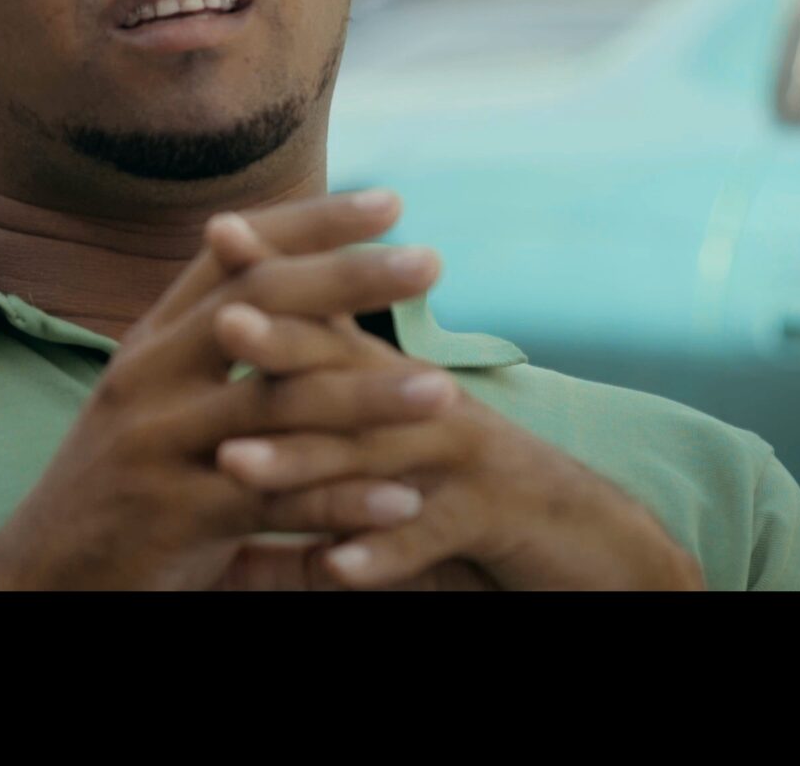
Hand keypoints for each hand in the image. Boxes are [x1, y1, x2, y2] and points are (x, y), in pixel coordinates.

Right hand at [0, 192, 456, 590]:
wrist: (41, 576)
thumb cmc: (120, 489)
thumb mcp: (157, 405)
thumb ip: (219, 357)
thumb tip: (294, 293)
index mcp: (152, 344)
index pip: (235, 257)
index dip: (310, 225)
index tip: (389, 203)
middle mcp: (147, 377)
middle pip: (257, 306)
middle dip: (349, 280)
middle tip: (431, 261)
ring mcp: (155, 444)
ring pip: (274, 406)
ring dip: (366, 399)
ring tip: (444, 391)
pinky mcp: (170, 515)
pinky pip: (270, 502)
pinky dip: (339, 503)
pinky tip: (402, 502)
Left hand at [210, 221, 703, 590]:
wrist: (580, 532)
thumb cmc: (460, 483)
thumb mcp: (393, 434)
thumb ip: (328, 407)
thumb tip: (245, 390)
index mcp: (389, 376)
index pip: (324, 313)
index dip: (276, 271)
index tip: (219, 231)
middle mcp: (422, 399)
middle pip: (343, 366)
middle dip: (279, 344)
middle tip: (221, 323)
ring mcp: (457, 455)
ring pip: (369, 454)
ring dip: (300, 460)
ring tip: (234, 462)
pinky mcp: (489, 517)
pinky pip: (427, 536)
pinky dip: (381, 552)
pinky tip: (335, 568)